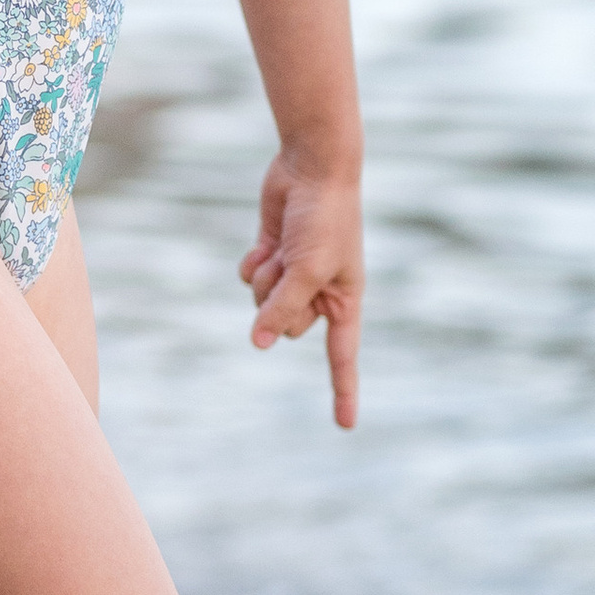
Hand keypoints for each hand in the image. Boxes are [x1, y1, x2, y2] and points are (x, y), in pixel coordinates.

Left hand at [238, 151, 362, 427]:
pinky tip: (267, 240)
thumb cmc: (324, 219)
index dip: (343, 391)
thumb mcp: (307, 270)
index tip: (345, 426)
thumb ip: (282, 309)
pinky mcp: (272, 255)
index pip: (343, 357)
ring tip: (281, 249)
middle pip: (284, 329)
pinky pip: (250, 278)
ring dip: (264, 279)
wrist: (313, 168)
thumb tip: (257, 344)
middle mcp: (318, 293)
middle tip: (291, 270)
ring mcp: (293, 275)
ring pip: (260, 304)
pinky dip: (253, 263)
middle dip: (278, 304)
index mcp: (343, 301)